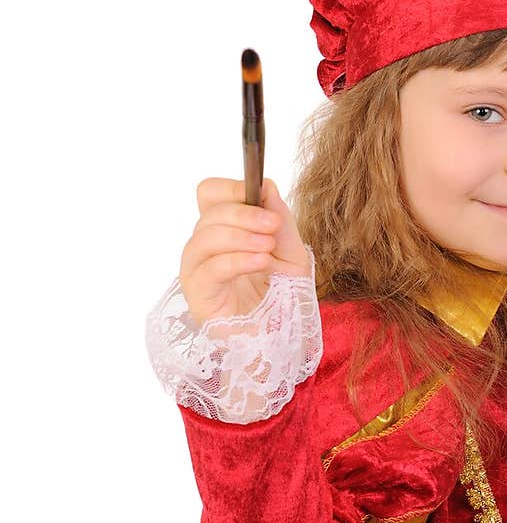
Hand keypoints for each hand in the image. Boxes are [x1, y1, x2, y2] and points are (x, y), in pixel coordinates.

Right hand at [179, 177, 311, 327]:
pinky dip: (237, 260)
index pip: (209, 195)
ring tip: (267, 247)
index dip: (230, 188)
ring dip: (240, 236)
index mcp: (223, 232)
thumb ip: (280, 220)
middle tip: (272, 225)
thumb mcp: (292, 252)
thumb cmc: (283, 296)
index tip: (260, 191)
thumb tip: (267, 186)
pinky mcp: (199, 298)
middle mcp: (205, 249)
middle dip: (243, 213)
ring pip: (204, 238)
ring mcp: (198, 273)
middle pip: (208, 213)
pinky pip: (210, 269)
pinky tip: (260, 262)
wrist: (283, 337)